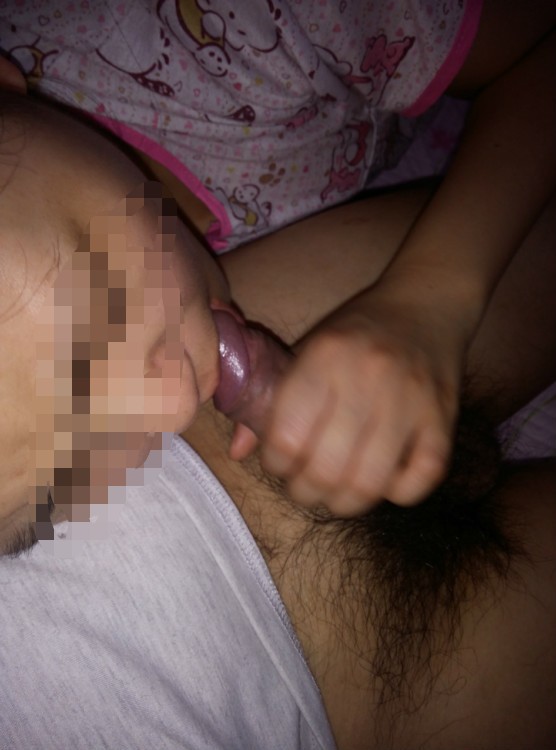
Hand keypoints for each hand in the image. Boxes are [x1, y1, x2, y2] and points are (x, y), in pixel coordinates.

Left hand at [231, 296, 466, 515]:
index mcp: (325, 356)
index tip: (279, 462)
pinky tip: (382, 482)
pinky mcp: (443, 419)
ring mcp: (411, 400)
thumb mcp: (308, 350)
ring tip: (335, 495)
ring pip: (370, 483)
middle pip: (326, 468)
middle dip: (304, 492)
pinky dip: (397, 493)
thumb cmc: (356, 333)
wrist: (425, 304)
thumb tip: (238, 452)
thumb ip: (271, 400)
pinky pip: (421, 479)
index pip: (286, 436)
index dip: (275, 463)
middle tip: (304, 487)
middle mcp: (367, 377)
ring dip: (344, 502)